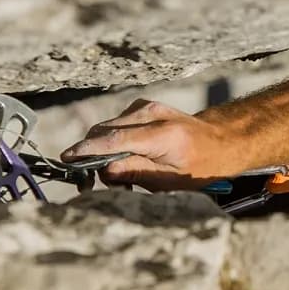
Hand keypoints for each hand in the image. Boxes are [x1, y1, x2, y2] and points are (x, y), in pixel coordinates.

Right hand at [62, 99, 226, 190]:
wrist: (221, 142)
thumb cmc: (199, 166)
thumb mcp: (169, 180)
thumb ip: (135, 172)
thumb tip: (103, 170)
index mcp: (161, 134)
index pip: (113, 140)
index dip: (87, 150)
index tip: (67, 159)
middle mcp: (151, 114)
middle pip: (104, 131)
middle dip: (92, 156)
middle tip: (94, 182)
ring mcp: (146, 107)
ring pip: (107, 128)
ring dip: (103, 151)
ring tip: (119, 175)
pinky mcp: (143, 107)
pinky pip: (116, 125)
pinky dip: (113, 142)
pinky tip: (125, 159)